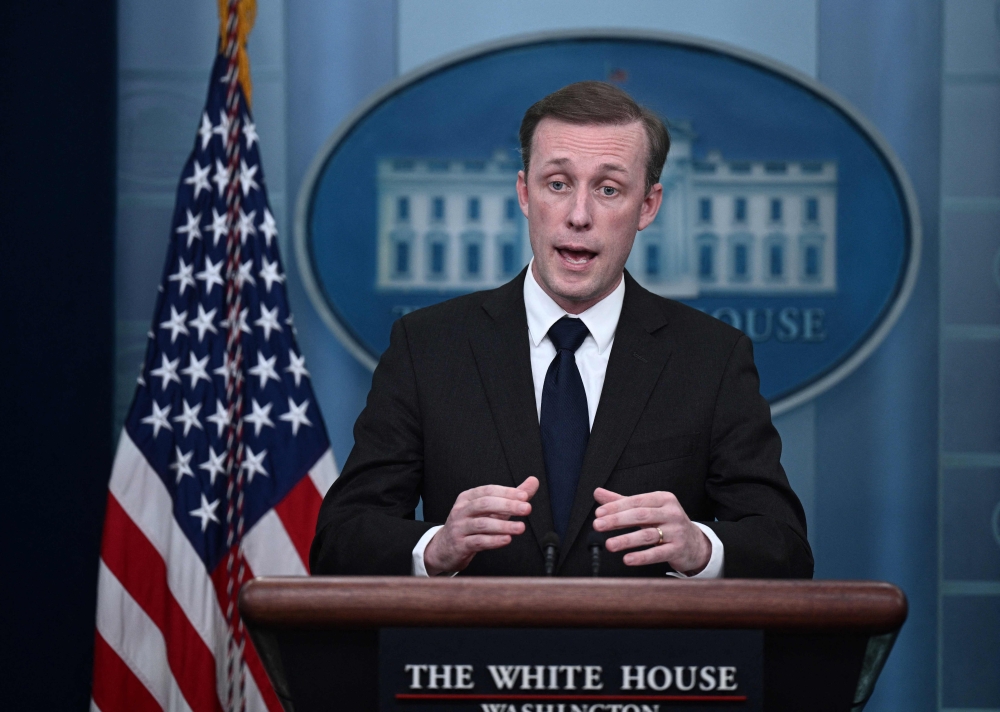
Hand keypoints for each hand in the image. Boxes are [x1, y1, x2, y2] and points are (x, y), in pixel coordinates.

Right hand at [424, 477, 538, 575]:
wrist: (445, 548)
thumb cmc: (471, 525)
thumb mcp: (491, 509)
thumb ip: (512, 496)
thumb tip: (533, 482)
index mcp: (468, 498)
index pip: (488, 491)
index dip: (507, 492)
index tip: (525, 496)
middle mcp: (462, 510)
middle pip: (484, 504)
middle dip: (507, 505)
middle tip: (526, 508)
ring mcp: (459, 527)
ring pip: (482, 524)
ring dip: (503, 525)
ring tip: (521, 527)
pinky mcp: (460, 545)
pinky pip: (477, 541)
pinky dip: (493, 541)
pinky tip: (506, 540)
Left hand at [592, 488, 710, 574]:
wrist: (695, 543)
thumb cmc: (666, 524)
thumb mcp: (648, 509)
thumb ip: (622, 501)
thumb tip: (598, 493)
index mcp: (663, 499)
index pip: (636, 501)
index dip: (615, 507)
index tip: (599, 514)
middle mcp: (671, 513)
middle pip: (640, 515)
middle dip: (617, 520)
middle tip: (598, 526)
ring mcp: (676, 531)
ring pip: (647, 535)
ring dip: (626, 540)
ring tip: (609, 545)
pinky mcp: (678, 549)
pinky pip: (657, 553)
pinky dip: (641, 557)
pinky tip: (627, 559)